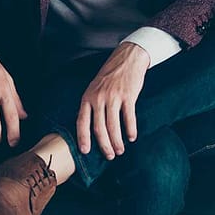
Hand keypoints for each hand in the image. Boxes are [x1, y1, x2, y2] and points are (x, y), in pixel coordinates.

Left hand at [77, 42, 149, 159]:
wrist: (127, 58)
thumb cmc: (110, 74)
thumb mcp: (95, 87)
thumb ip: (92, 104)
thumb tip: (90, 126)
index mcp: (88, 96)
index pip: (82, 121)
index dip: (83, 138)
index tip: (85, 151)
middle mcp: (99, 98)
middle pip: (99, 127)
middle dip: (104, 145)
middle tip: (109, 156)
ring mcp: (113, 97)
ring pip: (113, 126)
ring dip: (117, 141)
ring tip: (120, 150)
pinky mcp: (128, 95)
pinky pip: (129, 117)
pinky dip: (130, 129)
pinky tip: (132, 137)